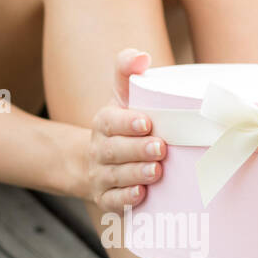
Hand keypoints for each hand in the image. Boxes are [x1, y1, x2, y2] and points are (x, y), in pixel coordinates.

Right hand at [86, 49, 165, 212]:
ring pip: (115, 177)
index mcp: (104, 123)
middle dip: (137, 150)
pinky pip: (112, 201)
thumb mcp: (122, 97)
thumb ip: (128, 72)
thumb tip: (142, 56)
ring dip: (136, 174)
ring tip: (156, 171)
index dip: (126, 123)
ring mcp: (101, 175)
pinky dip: (125, 199)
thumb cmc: (122, 126)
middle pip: (114, 151)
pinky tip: (141, 195)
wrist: (97, 164)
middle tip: (161, 148)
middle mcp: (99, 150)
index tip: (146, 122)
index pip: (110, 121)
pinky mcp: (105, 198)